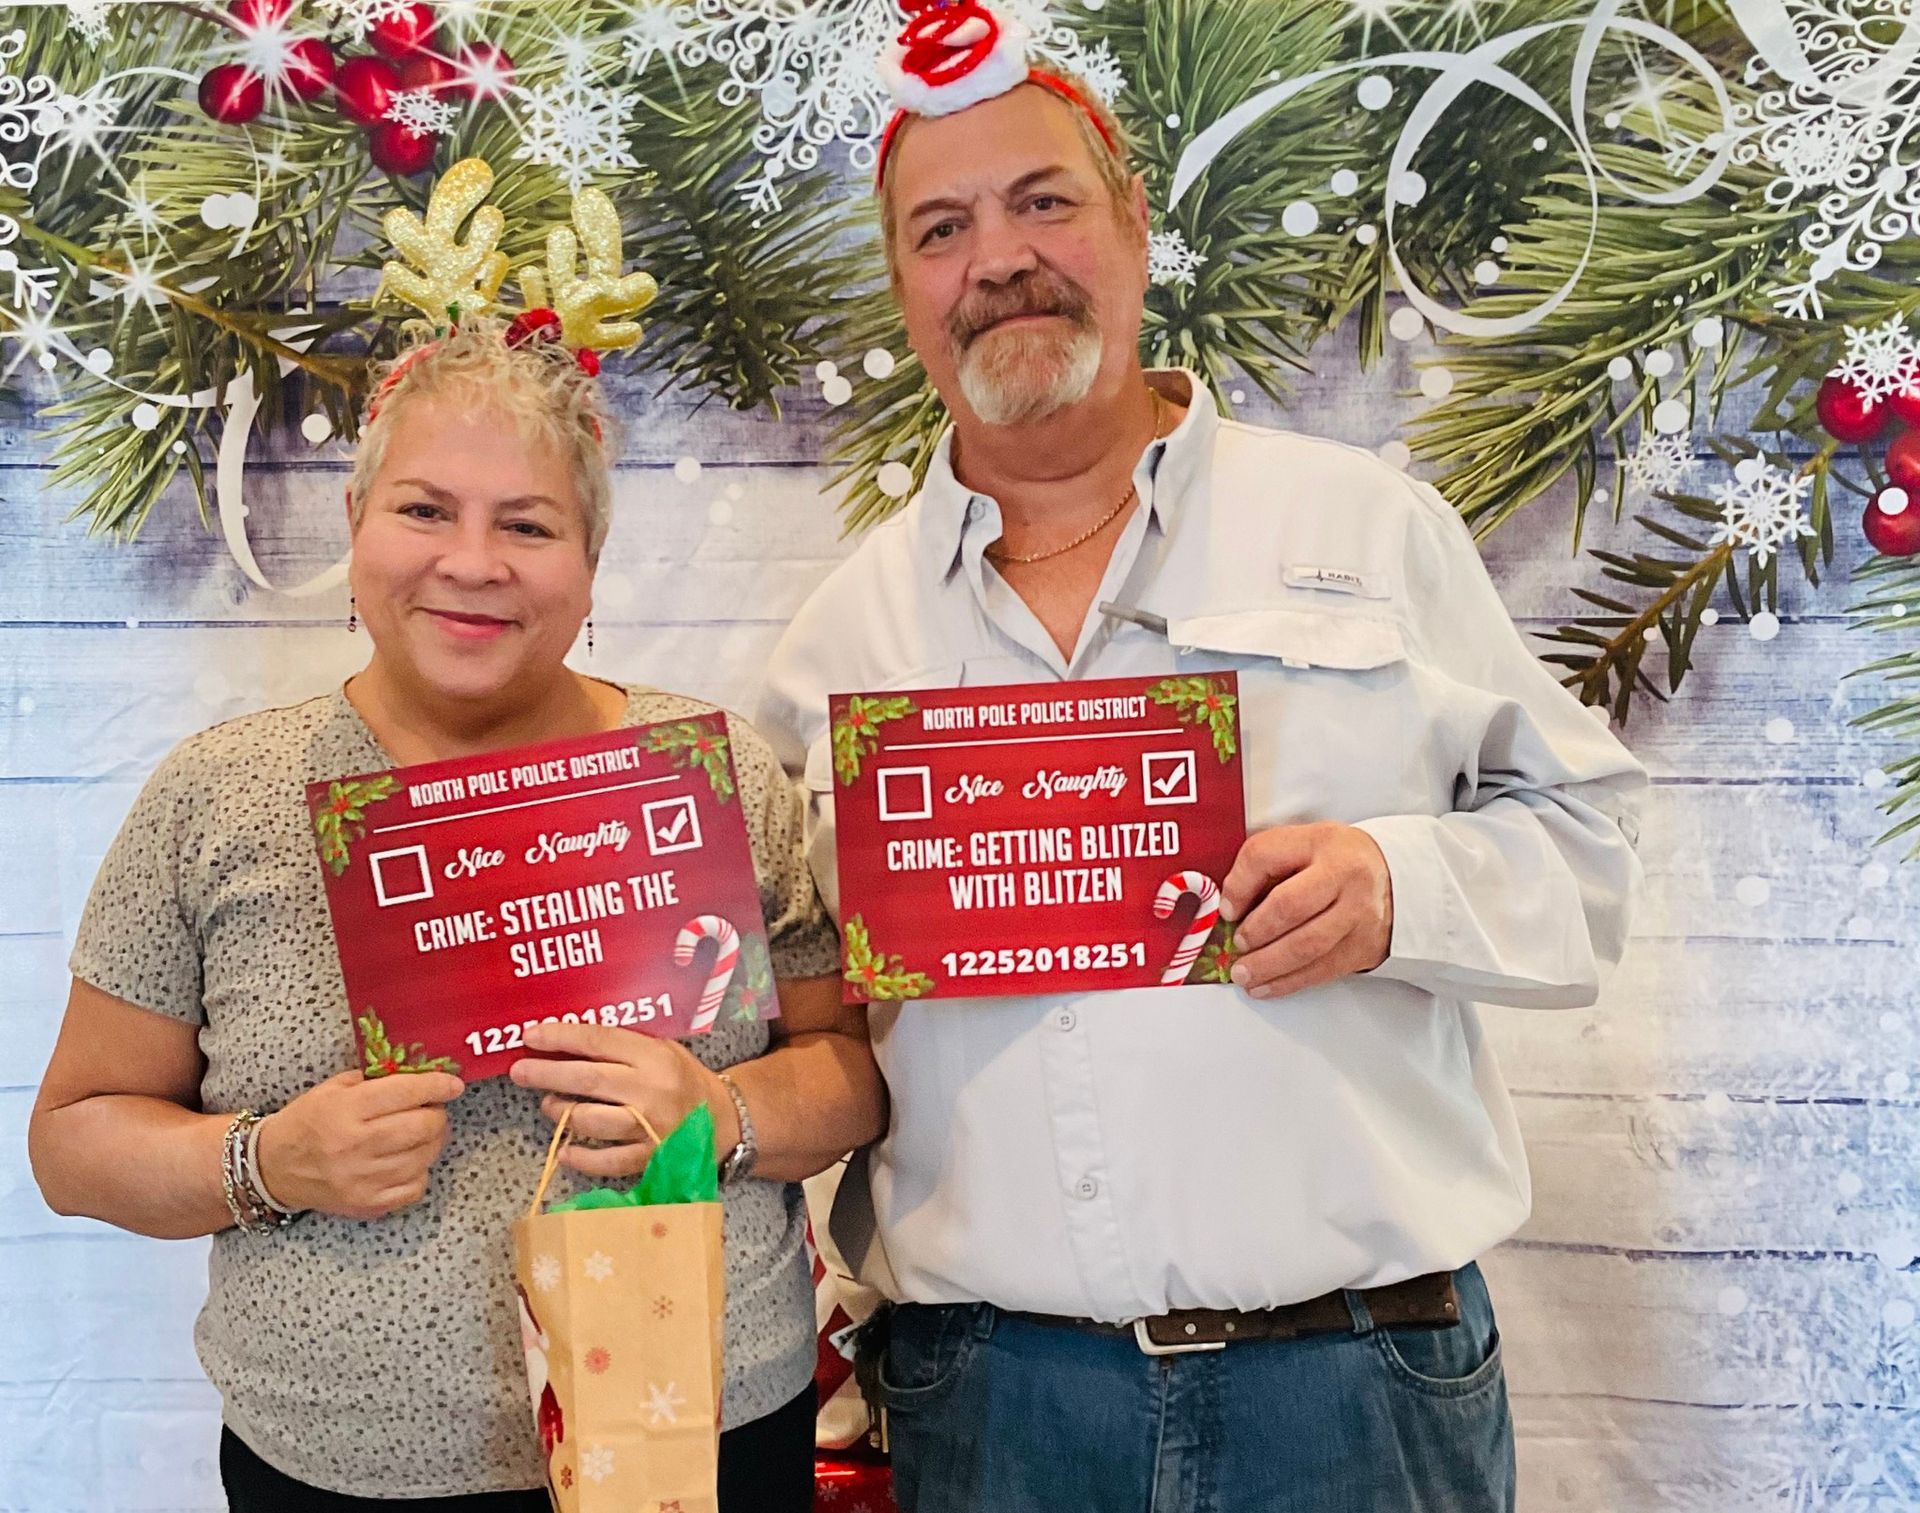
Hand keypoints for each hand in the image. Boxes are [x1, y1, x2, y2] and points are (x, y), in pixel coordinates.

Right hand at [255, 1069, 462, 1220]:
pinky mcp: (368, 1204)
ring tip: (419, 1133)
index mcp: (346, 1110)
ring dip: (431, 1142)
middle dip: (437, 1114)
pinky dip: (419, 1171)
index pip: (406, 1093)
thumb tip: (421, 1075)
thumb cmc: (306, 1122)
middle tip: (431, 1110)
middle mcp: (356, 1146)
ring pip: (425, 1157)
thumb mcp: (333, 1088)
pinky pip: (416, 1186)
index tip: (453, 1084)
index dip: (437, 1086)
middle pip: (423, 1126)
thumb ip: (376, 1080)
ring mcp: (363, 1180)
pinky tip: (406, 1160)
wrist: (273, 1168)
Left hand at [509, 1022, 735, 1179]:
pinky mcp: (649, 1158)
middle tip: (519, 1071)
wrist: (724, 1120)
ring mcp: (650, 1127)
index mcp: (654, 1056)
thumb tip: (566, 1043)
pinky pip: (605, 1161)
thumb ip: (622, 1046)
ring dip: (561, 1112)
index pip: (599, 1040)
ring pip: (591, 1121)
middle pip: (588, 1080)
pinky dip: (580, 1156)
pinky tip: (565, 1149)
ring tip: (550, 1105)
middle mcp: (651, 1090)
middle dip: (547, 1074)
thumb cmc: (683, 1079)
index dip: (561, 1037)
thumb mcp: (661, 1049)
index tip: (530, 1035)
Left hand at [1219, 822, 1393, 998]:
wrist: (1396, 878)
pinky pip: (1322, 970)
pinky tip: (1266, 986)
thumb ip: (1266, 863)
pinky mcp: (1364, 946)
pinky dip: (1288, 982)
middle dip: (1256, 931)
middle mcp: (1345, 876)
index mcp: (1321, 842)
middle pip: (1289, 906)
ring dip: (1268, 965)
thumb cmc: (1338, 861)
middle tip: (1237, 944)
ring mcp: (1359, 914)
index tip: (1226, 909)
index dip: (1238, 885)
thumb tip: (1231, 906)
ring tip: (1243, 974)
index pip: (1265, 855)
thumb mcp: (1304, 844)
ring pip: (1307, 946)